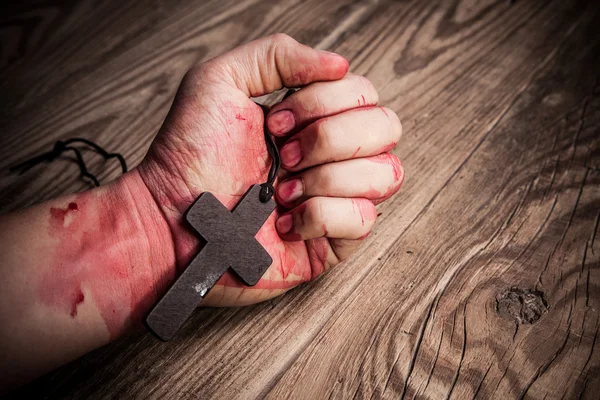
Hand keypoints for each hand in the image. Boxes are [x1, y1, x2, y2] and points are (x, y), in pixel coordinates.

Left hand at [138, 34, 403, 305]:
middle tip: (283, 155)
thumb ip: (278, 55)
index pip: (364, 93)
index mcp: (315, 118)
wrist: (169, 217)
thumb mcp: (221, 80)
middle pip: (387, 129)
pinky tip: (286, 221)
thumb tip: (341, 65)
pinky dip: (321, 216)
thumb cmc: (189, 153)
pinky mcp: (332, 242)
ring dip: (326, 178)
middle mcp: (333, 156)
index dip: (323, 104)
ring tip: (282, 190)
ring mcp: (336, 199)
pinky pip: (363, 221)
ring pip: (386, 174)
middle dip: (330, 139)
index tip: (274, 122)